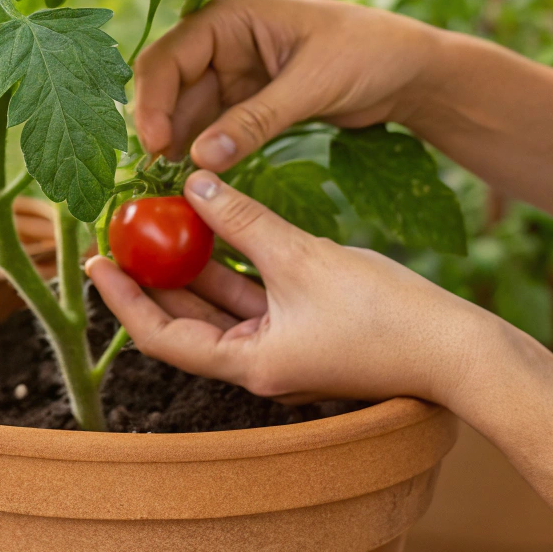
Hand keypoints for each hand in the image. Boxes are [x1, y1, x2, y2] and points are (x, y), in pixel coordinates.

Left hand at [86, 170, 497, 404]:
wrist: (460, 350)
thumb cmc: (386, 314)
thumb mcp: (304, 258)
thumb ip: (244, 221)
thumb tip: (192, 185)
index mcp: (249, 365)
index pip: (161, 337)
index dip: (122, 298)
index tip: (92, 261)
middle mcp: (259, 365)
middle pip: (185, 320)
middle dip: (151, 277)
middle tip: (118, 232)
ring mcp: (285, 349)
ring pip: (221, 304)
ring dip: (193, 265)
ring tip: (159, 219)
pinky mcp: (310, 330)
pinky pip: (256, 296)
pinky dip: (235, 264)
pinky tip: (218, 223)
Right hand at [134, 0, 449, 170]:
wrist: (410, 69)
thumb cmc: (367, 54)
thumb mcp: (312, 86)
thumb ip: (255, 121)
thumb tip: (201, 159)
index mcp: (231, 14)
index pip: (169, 56)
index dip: (154, 101)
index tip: (155, 147)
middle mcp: (222, 38)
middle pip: (169, 83)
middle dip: (160, 126)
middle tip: (156, 175)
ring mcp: (232, 69)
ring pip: (186, 110)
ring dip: (179, 144)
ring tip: (172, 185)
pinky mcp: (247, 99)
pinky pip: (212, 126)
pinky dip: (204, 151)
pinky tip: (196, 179)